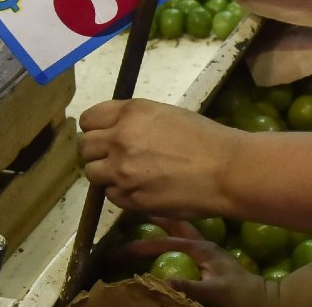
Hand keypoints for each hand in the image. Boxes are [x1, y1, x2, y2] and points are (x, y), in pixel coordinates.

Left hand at [79, 99, 240, 218]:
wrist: (226, 170)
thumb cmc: (205, 137)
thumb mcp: (167, 115)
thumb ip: (135, 122)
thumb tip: (116, 133)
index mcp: (131, 113)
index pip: (89, 119)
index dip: (95, 128)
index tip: (103, 134)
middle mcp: (120, 139)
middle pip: (85, 147)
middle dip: (96, 152)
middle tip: (114, 157)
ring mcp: (122, 171)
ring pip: (92, 173)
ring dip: (106, 174)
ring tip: (128, 175)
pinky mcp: (129, 198)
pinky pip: (111, 195)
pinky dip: (121, 192)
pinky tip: (143, 188)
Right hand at [118, 219, 275, 306]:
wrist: (261, 297)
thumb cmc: (239, 295)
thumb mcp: (215, 292)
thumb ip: (190, 286)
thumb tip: (164, 281)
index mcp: (202, 248)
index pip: (167, 242)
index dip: (143, 245)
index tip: (121, 248)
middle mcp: (203, 243)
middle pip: (174, 223)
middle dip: (154, 216)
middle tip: (132, 209)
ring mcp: (206, 248)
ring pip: (180, 227)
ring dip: (162, 221)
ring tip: (143, 216)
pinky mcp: (208, 255)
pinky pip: (184, 239)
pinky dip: (171, 234)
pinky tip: (163, 237)